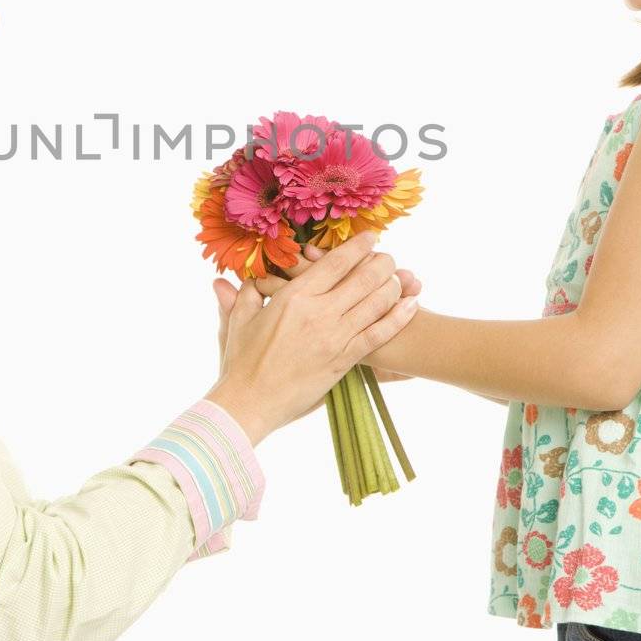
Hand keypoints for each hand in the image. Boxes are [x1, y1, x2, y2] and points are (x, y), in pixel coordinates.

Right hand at [208, 233, 419, 442]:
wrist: (249, 403)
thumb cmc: (240, 363)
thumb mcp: (237, 321)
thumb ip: (241, 295)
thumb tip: (228, 279)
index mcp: (293, 296)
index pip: (335, 262)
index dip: (358, 246)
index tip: (371, 237)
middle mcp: (319, 312)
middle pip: (364, 277)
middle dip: (383, 262)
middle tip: (389, 257)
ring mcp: (335, 337)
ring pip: (376, 302)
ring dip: (393, 285)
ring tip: (402, 277)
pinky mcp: (344, 360)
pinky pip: (379, 333)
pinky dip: (399, 316)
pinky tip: (412, 304)